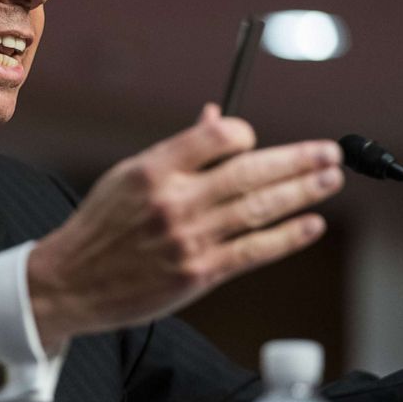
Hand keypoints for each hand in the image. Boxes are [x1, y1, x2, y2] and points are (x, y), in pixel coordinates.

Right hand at [28, 103, 342, 348]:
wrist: (72, 281)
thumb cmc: (100, 227)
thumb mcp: (127, 177)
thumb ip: (176, 151)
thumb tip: (215, 119)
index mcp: (153, 169)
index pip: (216, 138)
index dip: (244, 134)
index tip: (253, 138)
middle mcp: (174, 201)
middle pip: (250, 172)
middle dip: (297, 160)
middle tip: (330, 152)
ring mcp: (189, 239)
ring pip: (259, 209)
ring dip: (302, 192)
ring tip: (331, 179)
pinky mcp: (199, 273)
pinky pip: (254, 250)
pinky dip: (287, 236)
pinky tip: (311, 224)